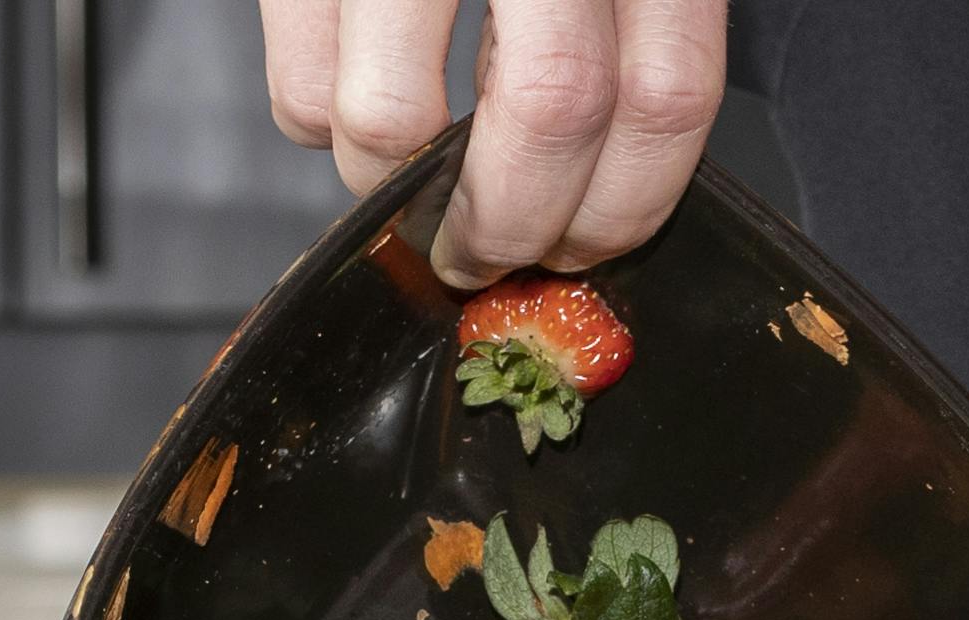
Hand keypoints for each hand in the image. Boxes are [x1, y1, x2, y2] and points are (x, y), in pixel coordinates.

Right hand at [261, 0, 727, 284]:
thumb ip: (630, 15)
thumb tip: (601, 183)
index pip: (665, 94)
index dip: (627, 204)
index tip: (584, 244)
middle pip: (554, 111)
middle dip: (511, 220)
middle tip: (482, 247)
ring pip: (398, 118)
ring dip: (393, 187)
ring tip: (399, 181)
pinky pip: (303, 82)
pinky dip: (315, 121)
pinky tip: (341, 94)